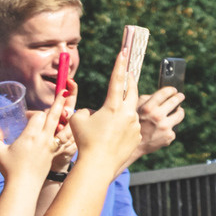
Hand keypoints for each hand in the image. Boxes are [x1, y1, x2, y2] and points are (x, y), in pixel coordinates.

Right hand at [0, 104, 65, 183]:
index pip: (38, 116)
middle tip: (65, 91)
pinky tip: (73, 126)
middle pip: (54, 116)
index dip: (34, 113)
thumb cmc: (9, 169)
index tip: (28, 117)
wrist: (24, 186)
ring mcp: (52, 147)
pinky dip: (69, 131)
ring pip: (63, 127)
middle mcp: (44, 139)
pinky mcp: (56, 154)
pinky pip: (66, 139)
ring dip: (67, 116)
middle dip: (59, 102)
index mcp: (30, 136)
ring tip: (73, 106)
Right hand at [64, 26, 150, 177]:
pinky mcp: (137, 136)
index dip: (120, 65)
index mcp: (113, 106)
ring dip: (121, 112)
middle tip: (129, 74)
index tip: (125, 52)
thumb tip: (93, 112)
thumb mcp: (78, 120)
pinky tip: (111, 137)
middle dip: (130, 82)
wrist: (98, 163)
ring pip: (129, 112)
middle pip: (133, 92)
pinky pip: (129, 127)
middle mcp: (128, 113)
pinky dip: (122, 127)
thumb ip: (86, 111)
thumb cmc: (85, 140)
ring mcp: (134, 125)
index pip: (117, 80)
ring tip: (107, 123)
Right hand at [136, 87, 183, 156]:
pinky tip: (164, 128)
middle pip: (175, 101)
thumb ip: (146, 99)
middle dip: (179, 97)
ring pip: (180, 114)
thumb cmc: (133, 125)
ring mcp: (165, 127)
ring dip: (179, 111)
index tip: (173, 90)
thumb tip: (161, 94)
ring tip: (177, 110)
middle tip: (180, 96)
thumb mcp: (134, 109)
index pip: (165, 93)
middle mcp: (157, 116)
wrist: (133, 147)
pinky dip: (170, 126)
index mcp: (148, 108)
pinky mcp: (169, 136)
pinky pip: (174, 127)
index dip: (171, 90)